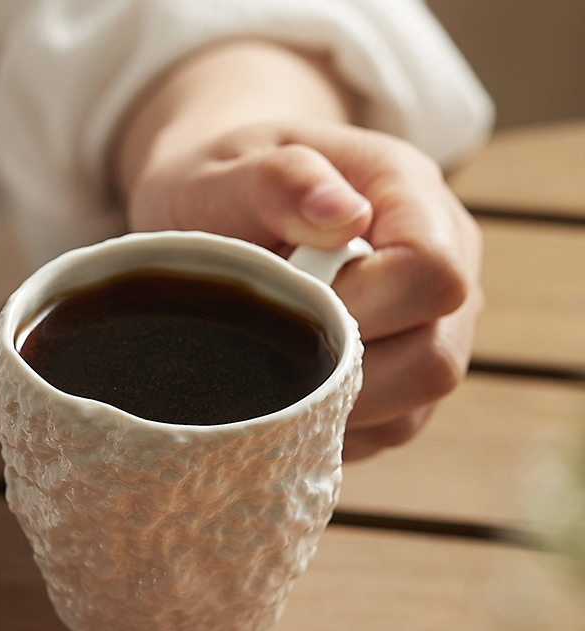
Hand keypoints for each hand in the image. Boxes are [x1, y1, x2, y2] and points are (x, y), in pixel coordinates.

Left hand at [124, 119, 482, 458]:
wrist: (222, 208)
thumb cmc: (227, 184)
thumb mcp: (234, 167)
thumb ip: (284, 182)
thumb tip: (342, 215)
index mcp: (413, 199)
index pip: (431, 276)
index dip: (360, 305)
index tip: (289, 300)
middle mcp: (441, 270)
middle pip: (433, 360)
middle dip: (341, 371)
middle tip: (271, 345)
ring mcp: (428, 330)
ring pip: (410, 410)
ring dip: (330, 405)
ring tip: (271, 365)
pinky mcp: (402, 381)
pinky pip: (381, 431)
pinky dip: (326, 425)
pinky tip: (284, 388)